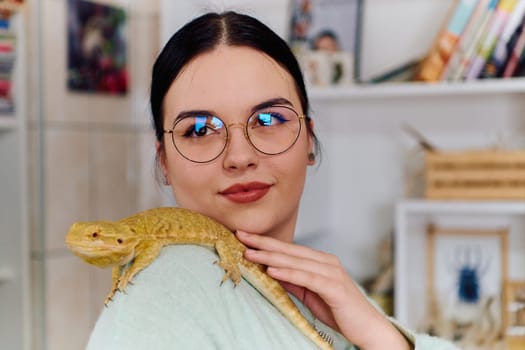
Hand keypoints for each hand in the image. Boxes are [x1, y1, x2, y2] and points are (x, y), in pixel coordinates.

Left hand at [236, 230, 411, 349]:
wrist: (368, 328)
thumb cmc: (341, 312)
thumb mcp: (311, 295)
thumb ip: (294, 282)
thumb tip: (271, 271)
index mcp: (320, 261)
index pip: (288, 249)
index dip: (266, 243)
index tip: (245, 237)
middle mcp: (327, 262)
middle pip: (289, 251)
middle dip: (264, 243)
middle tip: (241, 236)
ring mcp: (332, 273)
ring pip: (296, 262)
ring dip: (271, 257)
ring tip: (250, 253)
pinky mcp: (335, 287)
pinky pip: (307, 278)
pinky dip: (289, 273)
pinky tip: (272, 271)